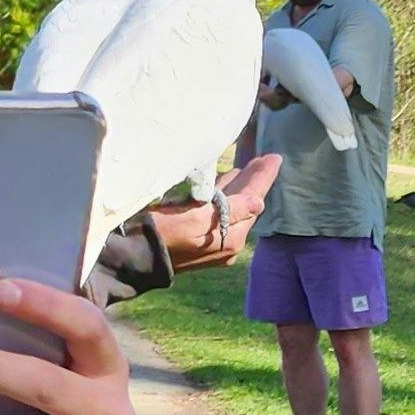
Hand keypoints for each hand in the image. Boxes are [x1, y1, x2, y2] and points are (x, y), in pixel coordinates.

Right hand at [147, 154, 280, 269]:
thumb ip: (231, 211)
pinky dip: (226, 196)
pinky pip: (221, 212)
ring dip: (241, 187)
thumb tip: (260, 203)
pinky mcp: (202, 238)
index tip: (275, 158)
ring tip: (251, 168)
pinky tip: (228, 184)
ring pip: (233, 207)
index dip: (262, 178)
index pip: (252, 201)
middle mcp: (227, 241)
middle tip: (266, 159)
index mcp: (230, 236)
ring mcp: (215, 241)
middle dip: (254, 181)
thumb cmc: (163, 233)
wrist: (138, 256)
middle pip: (245, 204)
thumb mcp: (196, 218)